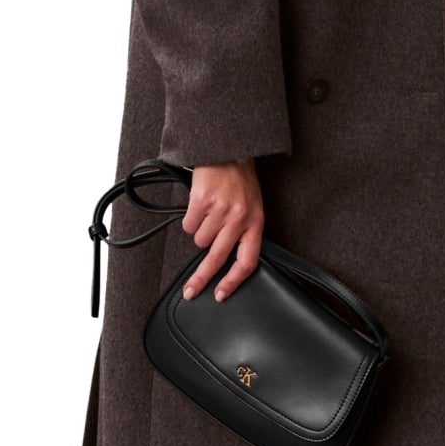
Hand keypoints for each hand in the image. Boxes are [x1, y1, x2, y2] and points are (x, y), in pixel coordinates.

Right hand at [179, 158, 264, 302]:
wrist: (229, 151)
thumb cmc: (240, 181)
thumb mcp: (252, 207)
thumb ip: (243, 232)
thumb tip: (227, 260)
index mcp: (255, 223)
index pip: (247, 261)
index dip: (233, 281)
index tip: (221, 294)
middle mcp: (239, 219)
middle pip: (217, 258)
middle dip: (201, 279)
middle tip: (190, 291)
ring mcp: (220, 210)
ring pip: (200, 241)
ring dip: (200, 232)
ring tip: (208, 214)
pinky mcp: (202, 201)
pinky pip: (189, 225)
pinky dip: (190, 219)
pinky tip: (199, 206)